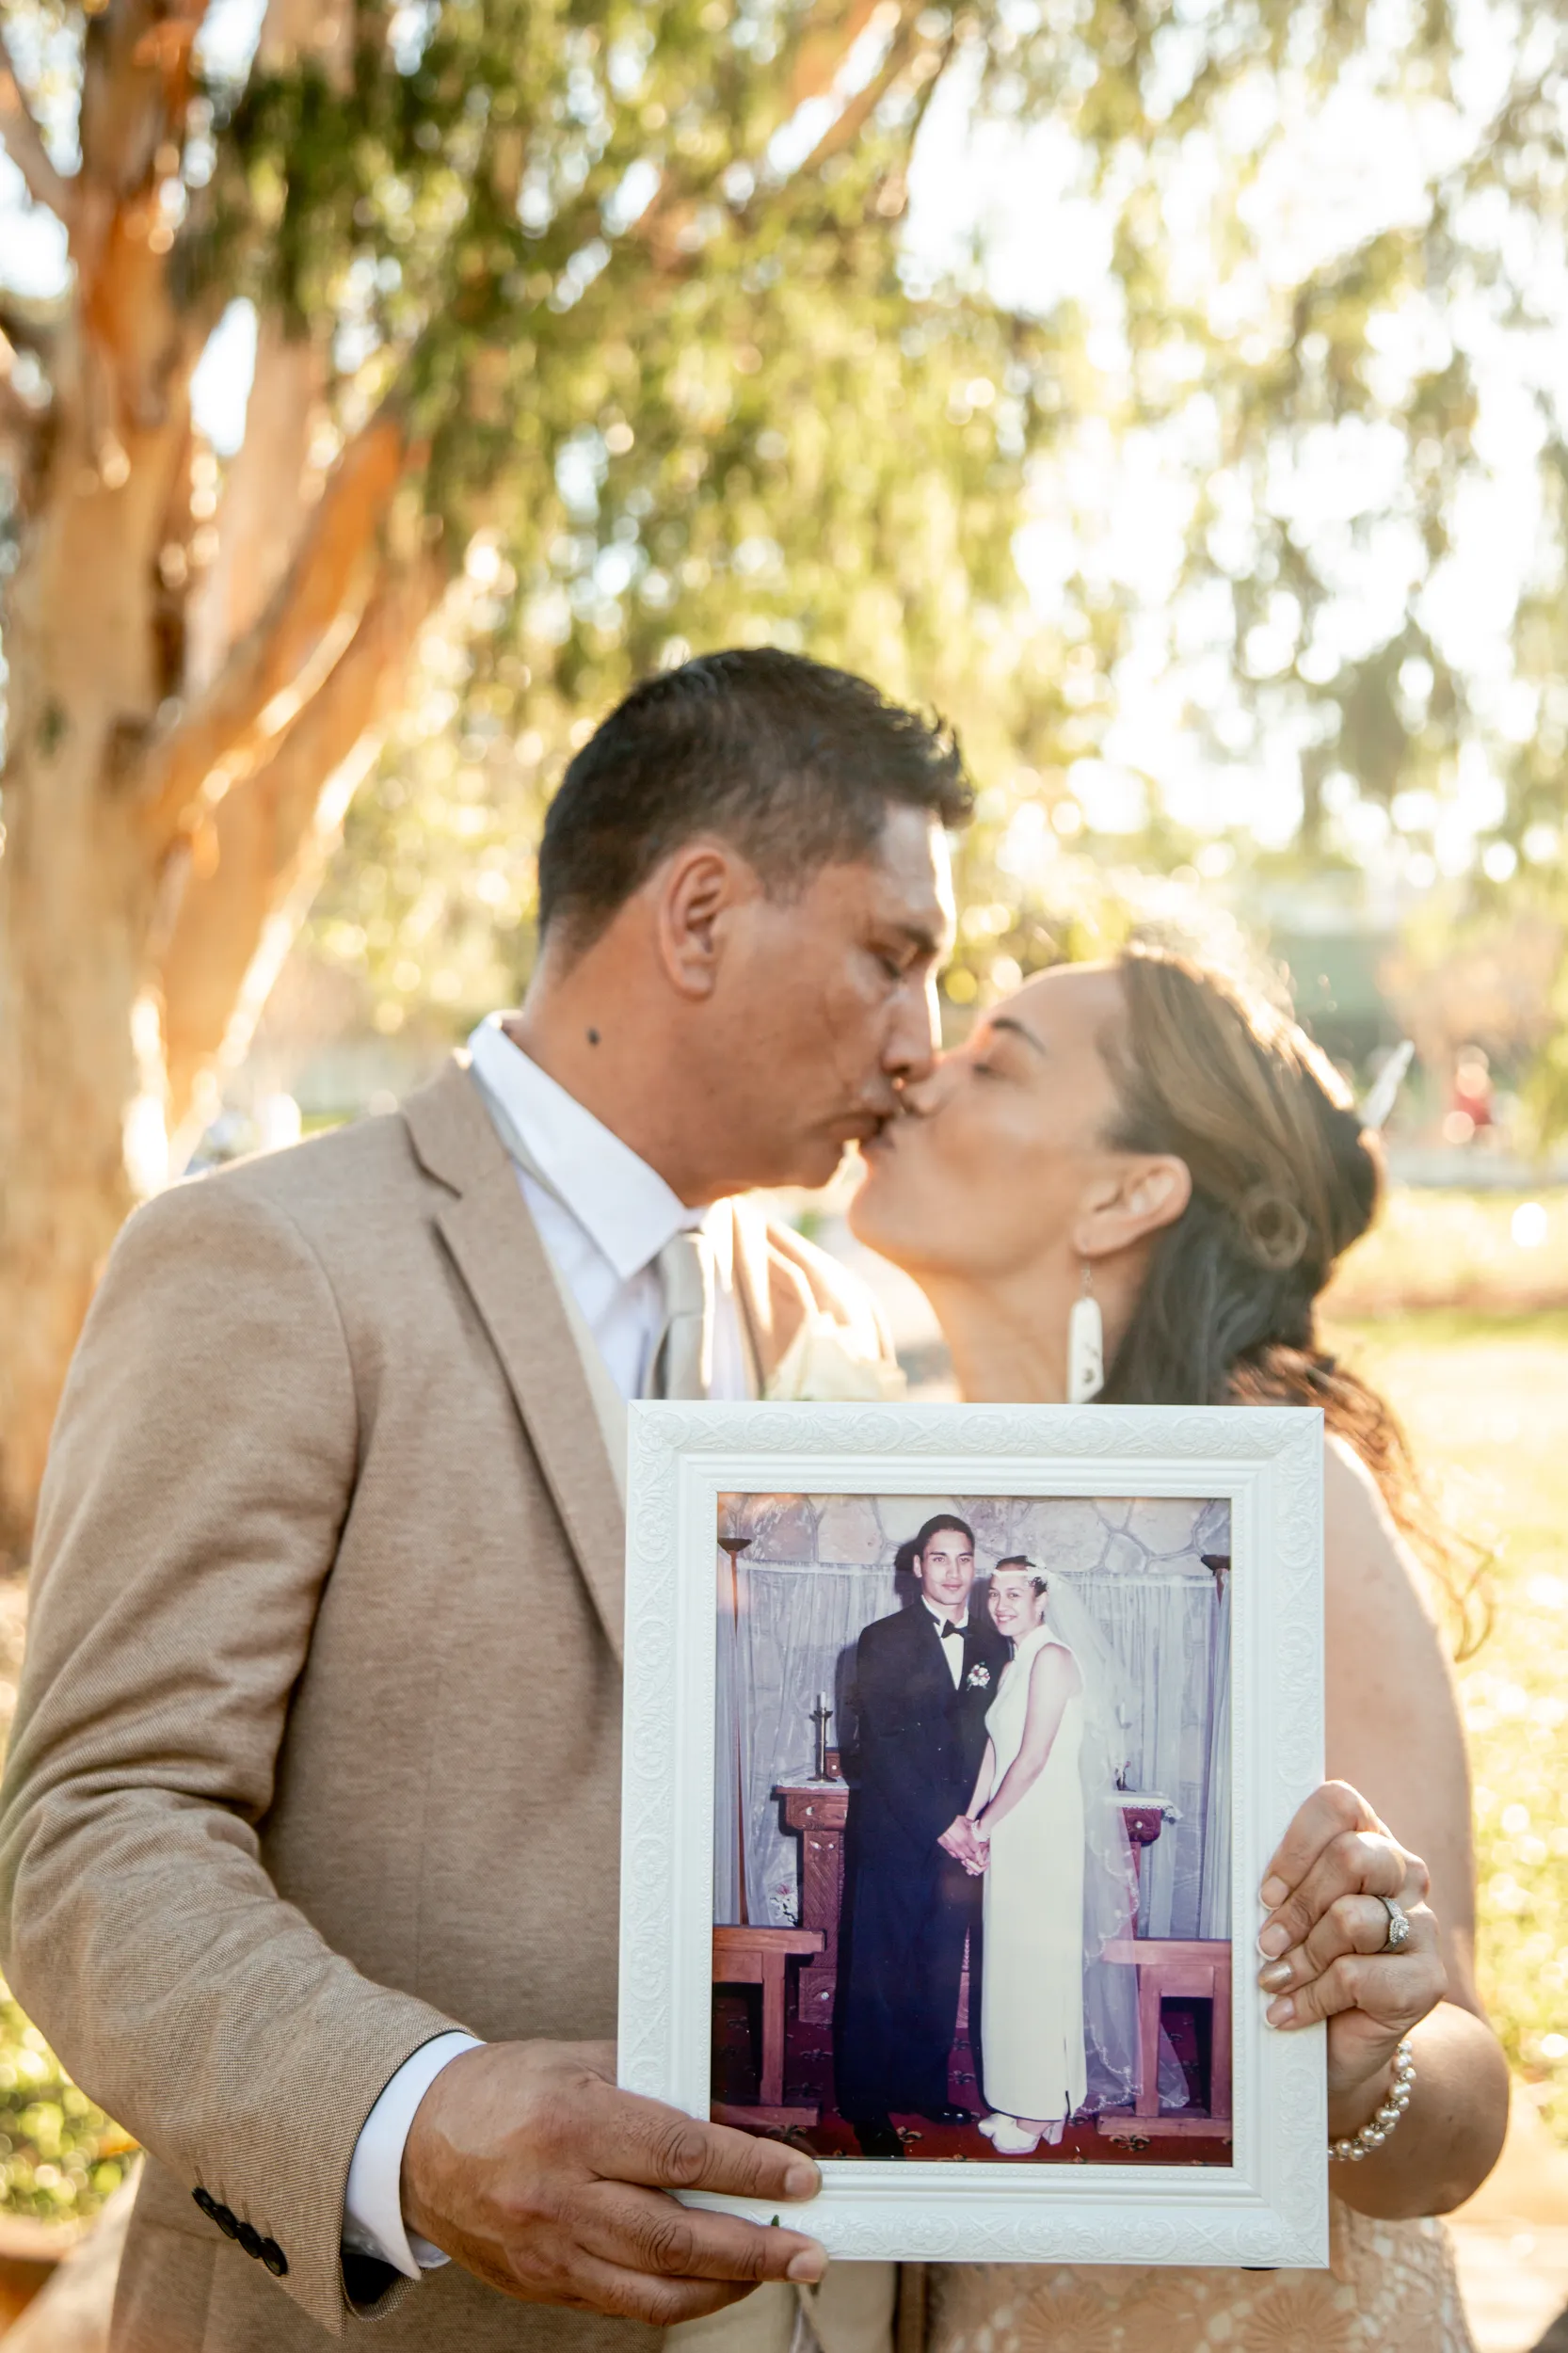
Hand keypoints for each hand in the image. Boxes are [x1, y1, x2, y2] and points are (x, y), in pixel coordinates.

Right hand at [401, 2040, 824, 2324]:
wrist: (415, 2144)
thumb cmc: (500, 2091)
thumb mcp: (574, 2065)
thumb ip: (649, 2083)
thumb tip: (727, 2102)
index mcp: (572, 2127)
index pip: (679, 2156)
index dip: (748, 2171)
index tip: (798, 2179)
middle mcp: (559, 2197)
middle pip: (675, 2237)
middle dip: (755, 2249)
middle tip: (807, 2250)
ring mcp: (548, 2252)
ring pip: (654, 2288)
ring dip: (727, 2286)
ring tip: (775, 2272)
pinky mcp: (541, 2285)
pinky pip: (623, 2304)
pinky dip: (676, 2298)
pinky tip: (713, 2283)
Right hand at [938, 1815, 985, 1870]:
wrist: (938, 1822)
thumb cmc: (951, 1820)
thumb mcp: (963, 1819)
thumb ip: (970, 1824)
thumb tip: (974, 1825)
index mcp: (966, 1838)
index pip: (975, 1850)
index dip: (977, 1850)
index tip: (977, 1849)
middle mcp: (961, 1845)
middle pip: (970, 1856)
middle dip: (972, 1856)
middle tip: (974, 1854)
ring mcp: (953, 1848)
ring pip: (962, 1857)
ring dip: (965, 1856)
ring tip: (966, 1854)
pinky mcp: (946, 1848)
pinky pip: (954, 1855)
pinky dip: (957, 1855)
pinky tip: (958, 1852)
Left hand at [1256, 1782, 1446, 2133]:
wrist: (1339, 2044)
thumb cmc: (1305, 1963)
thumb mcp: (1288, 1915)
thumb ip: (1281, 1886)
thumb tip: (1252, 1885)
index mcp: (1368, 1839)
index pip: (1340, 1805)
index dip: (1297, 1844)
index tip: (1266, 1891)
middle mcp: (1404, 1874)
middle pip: (1352, 1857)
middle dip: (1298, 1905)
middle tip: (1266, 1942)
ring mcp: (1422, 1926)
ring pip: (1351, 1919)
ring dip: (1302, 1957)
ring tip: (1276, 1979)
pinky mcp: (1428, 1980)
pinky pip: (1357, 1977)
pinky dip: (1313, 1998)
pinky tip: (1292, 2011)